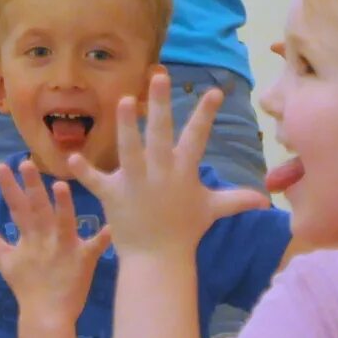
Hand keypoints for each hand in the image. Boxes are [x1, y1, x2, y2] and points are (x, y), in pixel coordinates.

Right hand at [0, 161, 109, 323]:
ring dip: (62, 206)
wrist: (46, 316)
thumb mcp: (6, 263)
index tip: (1, 166)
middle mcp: (45, 238)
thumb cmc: (28, 287)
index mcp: (29, 236)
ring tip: (60, 186)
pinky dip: (103, 238)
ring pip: (63, 223)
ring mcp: (65, 248)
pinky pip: (95, 247)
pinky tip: (112, 226)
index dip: (9, 187)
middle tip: (27, 163)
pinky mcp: (83, 260)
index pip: (16, 207)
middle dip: (32, 186)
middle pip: (38, 209)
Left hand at [70, 74, 269, 258]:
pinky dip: (83, 171)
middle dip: (160, 104)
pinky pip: (96, 181)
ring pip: (129, 149)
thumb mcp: (212, 210)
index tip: (214, 91)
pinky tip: (70, 157)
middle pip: (160, 133)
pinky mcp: (113, 196)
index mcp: (182, 171)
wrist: (157, 260)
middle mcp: (160, 172)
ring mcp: (136, 183)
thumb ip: (236, 200)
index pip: (197, 136)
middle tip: (158, 76)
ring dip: (126, 126)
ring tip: (122, 100)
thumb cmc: (185, 232)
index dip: (205, 114)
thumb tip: (267, 200)